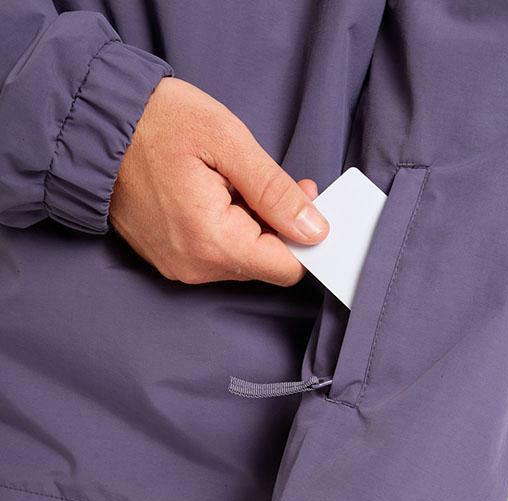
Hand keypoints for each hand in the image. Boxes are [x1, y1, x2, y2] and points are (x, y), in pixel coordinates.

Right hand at [108, 76, 328, 283]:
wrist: (93, 125)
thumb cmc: (156, 123)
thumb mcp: (227, 142)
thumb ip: (274, 191)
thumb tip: (314, 229)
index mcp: (212, 243)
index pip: (286, 268)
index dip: (306, 237)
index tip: (306, 201)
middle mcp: (195, 267)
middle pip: (265, 265)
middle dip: (281, 227)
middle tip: (277, 182)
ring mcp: (178, 267)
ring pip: (242, 260)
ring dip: (254, 227)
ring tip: (240, 182)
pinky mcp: (169, 260)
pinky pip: (216, 256)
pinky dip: (229, 230)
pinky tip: (219, 196)